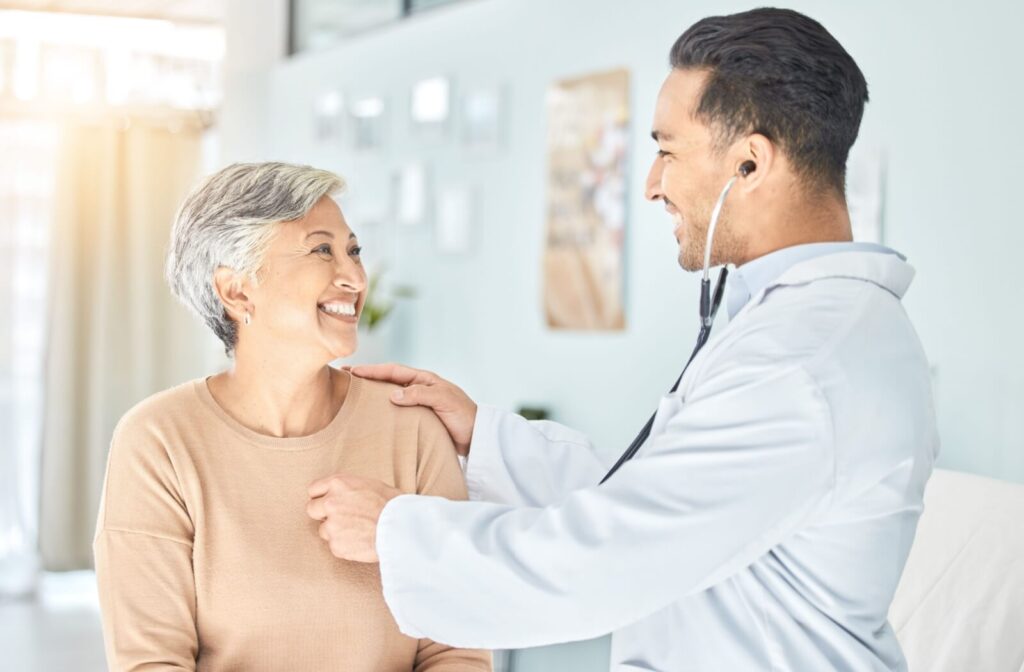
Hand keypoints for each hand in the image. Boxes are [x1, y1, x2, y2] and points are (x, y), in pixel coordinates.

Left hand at [306, 472, 401, 562]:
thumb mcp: (370, 485)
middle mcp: (331, 502)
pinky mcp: (336, 545)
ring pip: (323, 530)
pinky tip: (360, 541)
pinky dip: (345, 545)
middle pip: (311, 509)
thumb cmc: (393, 505)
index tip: (327, 502)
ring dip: (336, 531)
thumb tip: (340, 494)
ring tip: (357, 531)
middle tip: (340, 518)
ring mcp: (332, 525)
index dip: (321, 496)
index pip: (313, 489)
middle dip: (323, 514)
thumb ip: (349, 489)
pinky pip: (335, 545)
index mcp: (339, 483)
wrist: (402, 528)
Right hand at [347, 363, 476, 455]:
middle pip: (388, 380)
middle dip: (367, 377)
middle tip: (345, 377)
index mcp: (425, 380)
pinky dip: (382, 409)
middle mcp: (419, 389)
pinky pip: (396, 410)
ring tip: (352, 395)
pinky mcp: (418, 418)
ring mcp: (418, 403)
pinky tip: (370, 415)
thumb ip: (420, 395)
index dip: (372, 370)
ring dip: (372, 393)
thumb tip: (392, 394)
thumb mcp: (443, 401)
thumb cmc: (463, 416)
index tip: (353, 370)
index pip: (393, 371)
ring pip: (390, 394)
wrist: (477, 437)